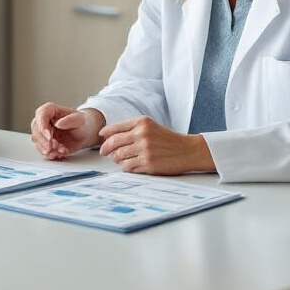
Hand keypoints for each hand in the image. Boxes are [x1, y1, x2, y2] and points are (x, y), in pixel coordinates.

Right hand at [30, 103, 103, 159]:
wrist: (87, 133)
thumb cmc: (83, 123)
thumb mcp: (80, 120)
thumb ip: (70, 120)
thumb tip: (58, 123)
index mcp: (52, 110)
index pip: (41, 114)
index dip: (42, 125)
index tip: (49, 136)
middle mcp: (46, 120)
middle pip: (36, 129)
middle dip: (44, 140)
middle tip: (54, 146)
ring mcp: (44, 132)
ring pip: (37, 140)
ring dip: (47, 148)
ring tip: (60, 150)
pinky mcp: (46, 142)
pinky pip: (42, 149)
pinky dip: (49, 153)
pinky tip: (58, 154)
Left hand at [98, 116, 213, 174]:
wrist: (188, 150)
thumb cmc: (168, 139)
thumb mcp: (151, 126)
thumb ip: (132, 128)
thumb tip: (109, 136)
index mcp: (142, 122)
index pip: (116, 128)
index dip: (105, 134)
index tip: (101, 138)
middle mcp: (142, 134)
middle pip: (114, 142)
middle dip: (106, 148)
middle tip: (103, 152)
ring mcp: (145, 150)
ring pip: (119, 156)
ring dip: (116, 159)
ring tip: (119, 159)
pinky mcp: (148, 163)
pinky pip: (128, 166)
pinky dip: (126, 166)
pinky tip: (130, 164)